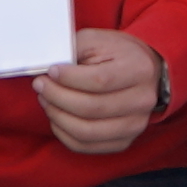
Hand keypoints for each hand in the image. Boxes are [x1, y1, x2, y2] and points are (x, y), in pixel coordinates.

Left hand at [29, 26, 165, 157]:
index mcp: (139, 70)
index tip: (51, 71)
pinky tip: (57, 117)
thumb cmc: (117, 54)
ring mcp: (135, 125)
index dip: (69, 79)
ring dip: (57, 117)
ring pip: (85, 132)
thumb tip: (47, 69)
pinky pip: (85, 145)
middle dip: (57, 97)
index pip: (99, 81)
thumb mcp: (97, 41)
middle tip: (41, 86)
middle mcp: (143, 101)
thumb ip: (73, 50)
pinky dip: (63, 133)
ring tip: (47, 101)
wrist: (145, 71)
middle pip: (90, 108)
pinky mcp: (123, 141)